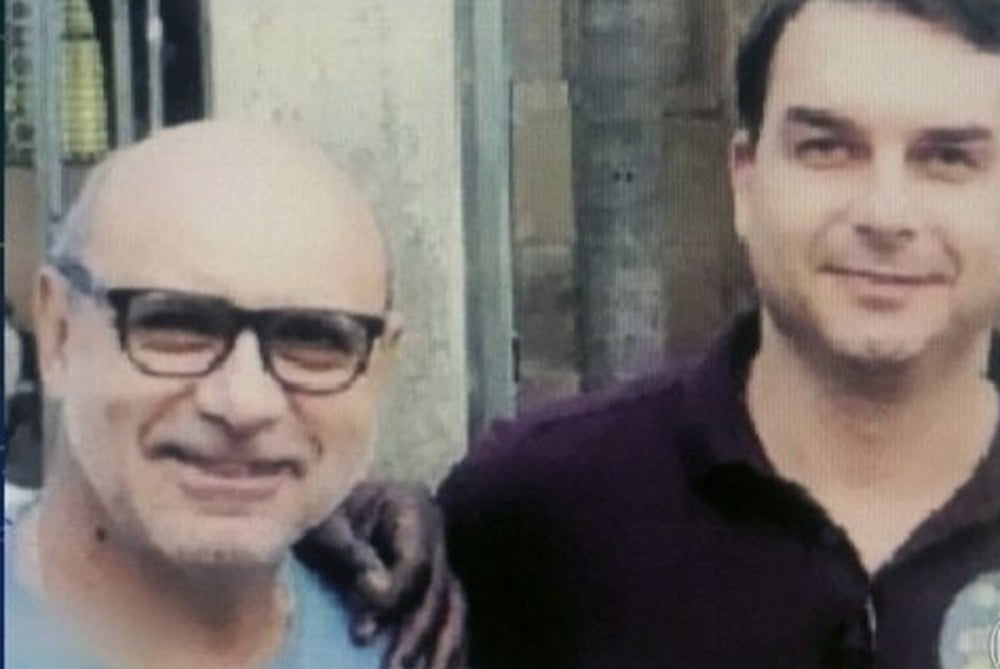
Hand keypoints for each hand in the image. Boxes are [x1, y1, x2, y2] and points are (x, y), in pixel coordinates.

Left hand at [299, 480, 467, 668]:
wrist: (328, 508)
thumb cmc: (321, 512)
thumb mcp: (325, 523)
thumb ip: (349, 550)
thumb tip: (377, 587)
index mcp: (413, 506)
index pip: (417, 560)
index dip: (396, 597)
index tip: (361, 633)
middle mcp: (435, 534)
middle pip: (440, 590)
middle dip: (417, 635)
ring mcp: (439, 562)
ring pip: (454, 611)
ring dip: (442, 652)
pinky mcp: (435, 589)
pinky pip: (450, 624)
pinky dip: (448, 652)